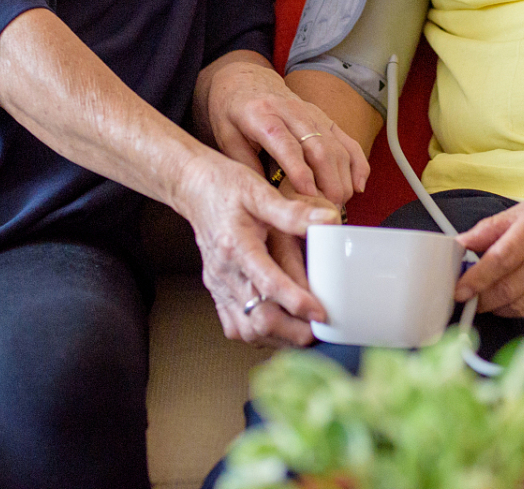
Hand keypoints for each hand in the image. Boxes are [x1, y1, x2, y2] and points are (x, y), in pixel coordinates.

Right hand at [172, 146, 338, 347]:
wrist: (194, 189)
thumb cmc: (227, 186)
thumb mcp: (260, 191)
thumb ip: (292, 211)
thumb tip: (328, 220)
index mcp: (236, 246)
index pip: (267, 282)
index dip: (295, 301)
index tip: (320, 312)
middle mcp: (225, 272)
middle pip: (257, 317)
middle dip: (292, 331)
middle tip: (321, 330)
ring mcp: (218, 285)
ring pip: (247, 329)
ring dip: (278, 337)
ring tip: (306, 333)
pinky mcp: (217, 292)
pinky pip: (235, 327)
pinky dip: (259, 335)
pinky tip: (279, 330)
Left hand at [202, 52, 369, 203]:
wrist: (245, 79)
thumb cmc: (232, 110)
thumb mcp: (225, 135)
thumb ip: (243, 163)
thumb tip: (261, 194)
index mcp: (263, 115)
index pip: (287, 145)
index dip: (300, 171)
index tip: (307, 195)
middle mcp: (293, 112)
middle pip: (318, 147)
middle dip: (328, 181)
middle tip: (327, 209)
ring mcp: (313, 114)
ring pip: (336, 145)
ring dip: (342, 177)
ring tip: (339, 203)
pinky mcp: (325, 118)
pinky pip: (347, 140)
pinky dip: (357, 162)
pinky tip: (358, 184)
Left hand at [454, 177, 523, 316]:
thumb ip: (493, 227)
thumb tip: (462, 242)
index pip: (500, 260)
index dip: (475, 279)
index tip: (458, 289)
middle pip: (508, 288)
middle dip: (481, 299)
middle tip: (466, 297)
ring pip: (522, 306)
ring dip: (498, 307)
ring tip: (486, 299)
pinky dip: (521, 309)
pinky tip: (513, 299)